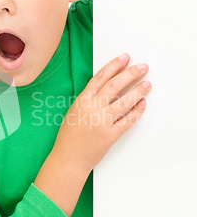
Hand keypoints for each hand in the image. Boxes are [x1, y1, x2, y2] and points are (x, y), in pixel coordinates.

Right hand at [53, 54, 150, 173]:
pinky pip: (127, 120)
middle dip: (131, 74)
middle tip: (142, 67)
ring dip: (138, 91)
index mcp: (82, 100)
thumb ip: (89, 99)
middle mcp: (92, 109)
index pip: (101, 77)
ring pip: (124, 102)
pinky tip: (142, 104)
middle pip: (115, 85)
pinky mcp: (110, 135)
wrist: (69, 159)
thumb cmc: (69, 136)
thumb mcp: (74, 111)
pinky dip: (136, 111)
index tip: (125, 58)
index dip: (114, 65)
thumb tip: (108, 87)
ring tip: (147, 84)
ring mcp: (102, 122)